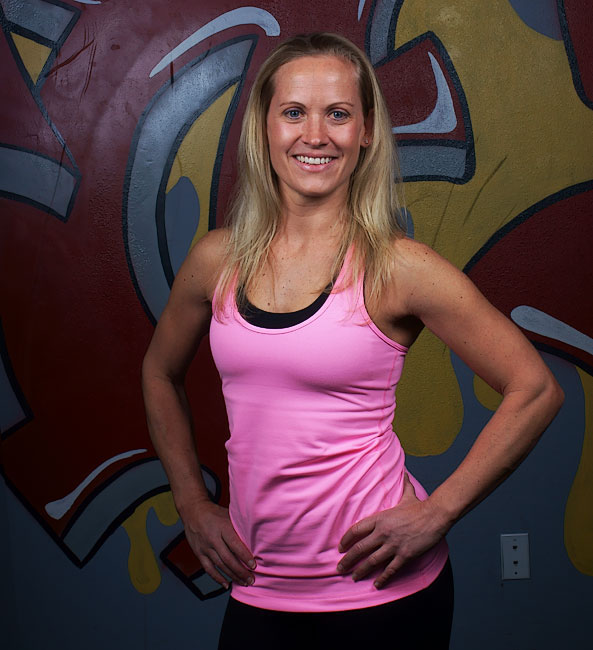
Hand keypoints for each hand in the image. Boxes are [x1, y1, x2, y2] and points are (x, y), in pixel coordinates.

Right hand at [183, 501, 255, 588]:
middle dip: (240, 571)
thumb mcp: (228, 515)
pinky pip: (208, 568)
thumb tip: (254, 537)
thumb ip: (238, 526)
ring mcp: (205, 547)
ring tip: (243, 582)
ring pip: (219, 565)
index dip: (244, 556)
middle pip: (228, 558)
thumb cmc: (215, 513)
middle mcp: (213, 538)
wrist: (193, 511)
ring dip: (232, 576)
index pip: (234, 544)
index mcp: (222, 527)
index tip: (253, 565)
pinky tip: (226, 584)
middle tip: (251, 579)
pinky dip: (217, 578)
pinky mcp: (199, 553)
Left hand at [337, 474, 446, 588]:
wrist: (435, 515)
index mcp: (380, 518)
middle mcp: (383, 532)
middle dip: (348, 560)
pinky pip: (391, 569)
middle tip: (339, 568)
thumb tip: (404, 472)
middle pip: (360, 548)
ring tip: (353, 577)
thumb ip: (403, 485)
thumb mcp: (407, 494)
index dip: (346, 540)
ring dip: (361, 571)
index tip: (340, 548)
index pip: (356, 530)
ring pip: (372, 561)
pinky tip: (376, 585)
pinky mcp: (405, 555)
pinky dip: (383, 578)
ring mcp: (394, 545)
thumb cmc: (420, 506)